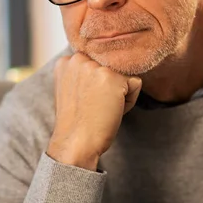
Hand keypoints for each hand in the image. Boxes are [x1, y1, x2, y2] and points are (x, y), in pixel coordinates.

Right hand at [46, 53, 141, 170]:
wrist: (76, 143)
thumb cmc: (77, 122)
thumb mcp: (71, 89)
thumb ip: (83, 73)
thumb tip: (105, 67)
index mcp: (66, 61)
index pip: (96, 62)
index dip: (95, 83)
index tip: (85, 99)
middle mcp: (79, 59)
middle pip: (110, 67)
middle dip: (107, 86)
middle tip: (93, 105)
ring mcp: (95, 67)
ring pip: (123, 75)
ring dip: (118, 93)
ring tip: (101, 108)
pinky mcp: (112, 77)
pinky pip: (135, 84)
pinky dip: (130, 100)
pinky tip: (111, 111)